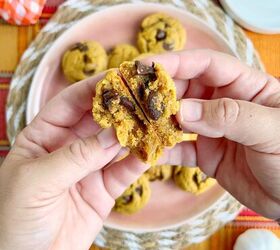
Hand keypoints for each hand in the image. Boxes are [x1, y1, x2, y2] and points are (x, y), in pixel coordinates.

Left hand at [0, 75, 147, 249]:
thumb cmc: (14, 219)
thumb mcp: (37, 181)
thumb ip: (76, 156)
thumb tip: (114, 134)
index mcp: (44, 136)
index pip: (70, 102)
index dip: (93, 88)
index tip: (118, 77)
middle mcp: (69, 146)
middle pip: (98, 120)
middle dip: (120, 107)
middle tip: (144, 96)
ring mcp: (89, 167)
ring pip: (116, 143)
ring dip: (136, 132)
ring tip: (155, 120)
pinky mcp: (105, 188)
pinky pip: (125, 170)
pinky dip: (140, 160)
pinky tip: (153, 150)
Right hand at [145, 49, 279, 218]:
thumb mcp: (269, 131)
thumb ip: (229, 116)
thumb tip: (182, 111)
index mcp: (246, 87)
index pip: (206, 64)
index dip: (176, 63)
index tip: (147, 67)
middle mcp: (224, 104)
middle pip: (185, 90)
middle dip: (159, 94)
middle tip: (133, 100)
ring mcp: (213, 130)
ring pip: (178, 119)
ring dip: (157, 122)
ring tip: (134, 125)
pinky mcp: (206, 154)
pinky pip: (180, 149)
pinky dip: (164, 150)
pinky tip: (149, 152)